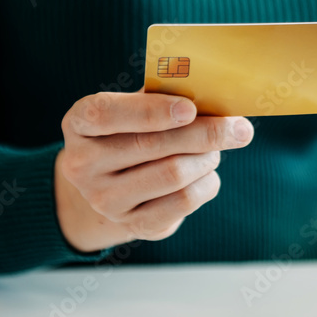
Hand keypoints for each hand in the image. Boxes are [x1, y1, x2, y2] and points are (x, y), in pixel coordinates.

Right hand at [54, 91, 253, 251]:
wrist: (112, 186)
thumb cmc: (131, 133)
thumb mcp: (133, 109)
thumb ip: (161, 97)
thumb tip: (211, 92)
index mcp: (78, 124)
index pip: (105, 113)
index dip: (151, 110)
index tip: (190, 108)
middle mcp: (82, 165)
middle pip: (152, 146)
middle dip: (204, 133)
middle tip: (238, 127)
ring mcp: (104, 200)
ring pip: (174, 174)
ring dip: (207, 158)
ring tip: (214, 150)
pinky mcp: (132, 224)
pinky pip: (183, 202)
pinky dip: (207, 183)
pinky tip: (207, 173)